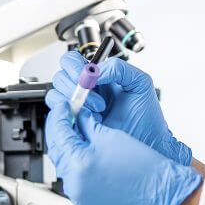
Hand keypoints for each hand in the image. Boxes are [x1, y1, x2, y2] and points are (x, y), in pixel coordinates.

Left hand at [44, 88, 200, 204]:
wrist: (161, 194)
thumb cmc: (143, 168)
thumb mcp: (111, 136)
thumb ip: (86, 124)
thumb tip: (76, 116)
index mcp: (78, 164)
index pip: (58, 132)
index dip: (60, 115)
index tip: (66, 107)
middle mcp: (75, 185)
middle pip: (58, 151)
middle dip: (62, 133)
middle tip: (70, 120)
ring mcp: (80, 200)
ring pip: (65, 169)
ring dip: (70, 152)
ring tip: (82, 140)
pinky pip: (75, 185)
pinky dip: (79, 171)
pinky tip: (88, 160)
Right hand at [50, 50, 191, 165]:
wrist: (148, 143)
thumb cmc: (146, 117)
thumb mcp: (139, 83)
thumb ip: (119, 68)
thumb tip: (95, 71)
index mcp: (98, 77)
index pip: (72, 61)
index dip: (73, 66)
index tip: (85, 76)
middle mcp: (84, 91)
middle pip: (59, 77)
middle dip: (74, 87)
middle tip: (96, 99)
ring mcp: (78, 109)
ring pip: (55, 96)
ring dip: (74, 102)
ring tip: (98, 112)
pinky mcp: (75, 126)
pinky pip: (58, 117)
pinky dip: (69, 116)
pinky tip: (88, 121)